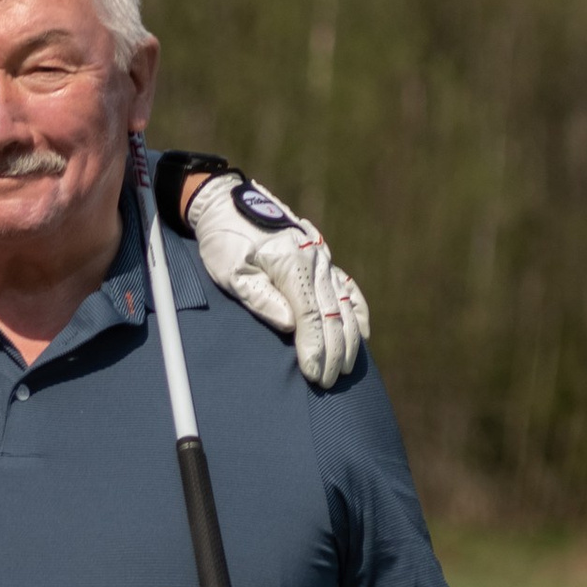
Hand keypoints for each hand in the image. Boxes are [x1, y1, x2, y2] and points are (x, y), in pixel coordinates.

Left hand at [186, 175, 369, 390]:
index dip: (315, 348)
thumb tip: (290, 326)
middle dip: (333, 352)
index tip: (315, 375)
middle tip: (328, 383)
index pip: (311, 316)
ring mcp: (323, 258)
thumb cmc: (225, 241)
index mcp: (293, 263)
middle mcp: (316, 259)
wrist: (227, 204)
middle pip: (333, 315)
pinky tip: (362, 335)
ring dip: (348, 339)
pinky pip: (348, 288)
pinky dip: (357, 313)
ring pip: (345, 304)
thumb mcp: (231, 270)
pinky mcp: (322, 258)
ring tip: (346, 369)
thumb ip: (260, 298)